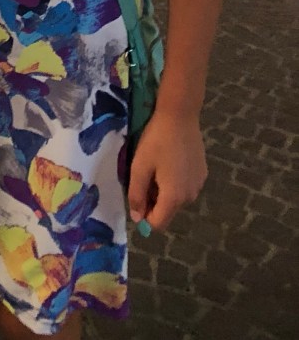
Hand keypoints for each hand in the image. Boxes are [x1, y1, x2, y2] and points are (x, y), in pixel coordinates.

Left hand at [127, 109, 207, 233]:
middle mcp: (190, 197)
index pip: (158, 223)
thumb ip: (136, 194)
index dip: (144, 215)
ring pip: (176, 199)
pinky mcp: (202, 174)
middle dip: (153, 200)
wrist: (180, 116)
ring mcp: (199, 185)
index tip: (137, 195)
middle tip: (144, 175)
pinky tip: (170, 160)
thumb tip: (137, 218)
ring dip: (164, 191)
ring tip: (156, 166)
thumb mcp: (139, 166)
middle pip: (167, 211)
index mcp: (174, 197)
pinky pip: (185, 187)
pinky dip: (175, 181)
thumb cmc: (156, 141)